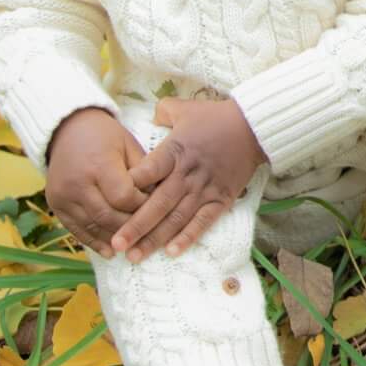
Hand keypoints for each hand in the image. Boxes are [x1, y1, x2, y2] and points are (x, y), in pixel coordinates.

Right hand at [43, 107, 145, 256]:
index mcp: (99, 164)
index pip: (124, 197)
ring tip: (133, 247)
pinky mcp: (55, 205)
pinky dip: (94, 242)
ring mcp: (63, 196)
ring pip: (93, 227)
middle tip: (149, 233)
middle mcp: (77, 182)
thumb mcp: (129, 144)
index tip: (154, 206)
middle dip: (131, 227)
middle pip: (108, 216)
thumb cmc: (105, 136)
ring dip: (114, 239)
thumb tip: (160, 200)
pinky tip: (110, 251)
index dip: (142, 205)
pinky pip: (76, 230)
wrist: (66, 129)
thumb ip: (144, 172)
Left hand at [109, 98, 266, 260]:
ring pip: (176, 218)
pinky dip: (187, 238)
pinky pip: (202, 222)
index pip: (148, 172)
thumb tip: (148, 116)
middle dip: (136, 226)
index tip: (111, 202)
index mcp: (174, 151)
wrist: (253, 127)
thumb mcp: (184, 108)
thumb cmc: (215, 117)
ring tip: (135, 256)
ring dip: (155, 239)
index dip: (129, 187)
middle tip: (117, 244)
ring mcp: (204, 189)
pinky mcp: (221, 199)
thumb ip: (162, 112)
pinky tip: (171, 252)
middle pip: (158, 203)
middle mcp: (187, 173)